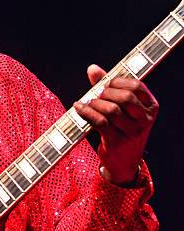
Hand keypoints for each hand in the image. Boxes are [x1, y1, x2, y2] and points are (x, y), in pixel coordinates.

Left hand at [74, 64, 158, 185]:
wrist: (124, 162)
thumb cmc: (122, 130)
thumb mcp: (121, 109)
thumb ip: (108, 87)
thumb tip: (92, 68)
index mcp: (151, 107)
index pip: (136, 86)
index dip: (117, 82)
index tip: (105, 85)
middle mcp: (145, 120)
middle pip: (125, 97)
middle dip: (106, 93)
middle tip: (95, 96)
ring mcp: (133, 132)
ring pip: (111, 110)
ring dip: (95, 103)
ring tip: (87, 103)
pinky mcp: (117, 142)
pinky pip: (100, 122)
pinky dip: (87, 113)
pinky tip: (79, 108)